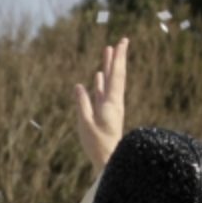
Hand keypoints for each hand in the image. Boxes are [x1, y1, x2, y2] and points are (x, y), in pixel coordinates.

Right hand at [74, 38, 128, 171]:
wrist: (109, 161)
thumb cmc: (97, 145)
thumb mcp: (85, 124)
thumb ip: (82, 104)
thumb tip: (79, 86)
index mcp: (111, 103)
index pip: (115, 75)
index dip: (118, 58)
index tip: (122, 42)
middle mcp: (114, 103)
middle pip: (116, 76)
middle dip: (117, 58)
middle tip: (121, 41)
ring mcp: (111, 108)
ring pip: (109, 83)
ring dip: (108, 67)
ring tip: (108, 53)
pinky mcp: (107, 114)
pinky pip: (103, 93)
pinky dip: (101, 83)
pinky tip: (98, 77)